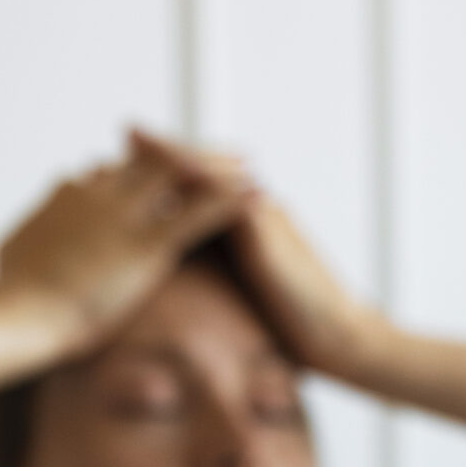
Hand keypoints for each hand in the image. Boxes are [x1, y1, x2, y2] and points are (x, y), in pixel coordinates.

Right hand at [0, 140, 254, 389]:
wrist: (17, 314)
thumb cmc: (7, 296)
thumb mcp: (10, 252)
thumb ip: (28, 234)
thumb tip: (15, 236)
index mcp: (69, 195)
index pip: (112, 172)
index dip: (141, 170)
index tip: (164, 171)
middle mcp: (99, 192)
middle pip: (153, 160)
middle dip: (188, 155)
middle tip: (218, 154)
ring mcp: (123, 215)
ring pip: (182, 176)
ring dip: (218, 168)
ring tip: (249, 166)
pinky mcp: (144, 246)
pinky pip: (199, 214)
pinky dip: (232, 202)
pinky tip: (258, 199)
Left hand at [127, 128, 386, 382]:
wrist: (337, 337)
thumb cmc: (291, 328)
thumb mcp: (246, 296)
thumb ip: (222, 280)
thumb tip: (187, 289)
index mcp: (246, 225)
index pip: (201, 189)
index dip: (167, 173)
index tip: (129, 162)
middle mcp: (254, 210)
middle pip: (204, 171)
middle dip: (165, 150)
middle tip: (128, 129)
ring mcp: (262, 215)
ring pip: (214, 175)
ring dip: (176, 154)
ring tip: (138, 138)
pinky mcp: (267, 231)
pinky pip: (228, 197)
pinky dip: (199, 181)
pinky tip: (169, 173)